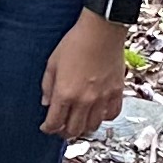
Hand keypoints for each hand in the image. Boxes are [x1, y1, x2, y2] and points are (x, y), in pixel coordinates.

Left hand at [43, 13, 131, 137]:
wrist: (101, 31)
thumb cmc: (76, 42)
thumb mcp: (52, 63)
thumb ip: (47, 85)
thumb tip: (46, 102)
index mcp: (65, 93)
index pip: (54, 123)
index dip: (48, 128)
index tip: (46, 127)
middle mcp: (84, 100)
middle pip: (74, 130)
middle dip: (64, 132)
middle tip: (61, 127)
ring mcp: (102, 98)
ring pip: (93, 126)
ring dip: (84, 127)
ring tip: (79, 121)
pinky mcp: (116, 92)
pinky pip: (112, 115)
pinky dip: (104, 117)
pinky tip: (98, 112)